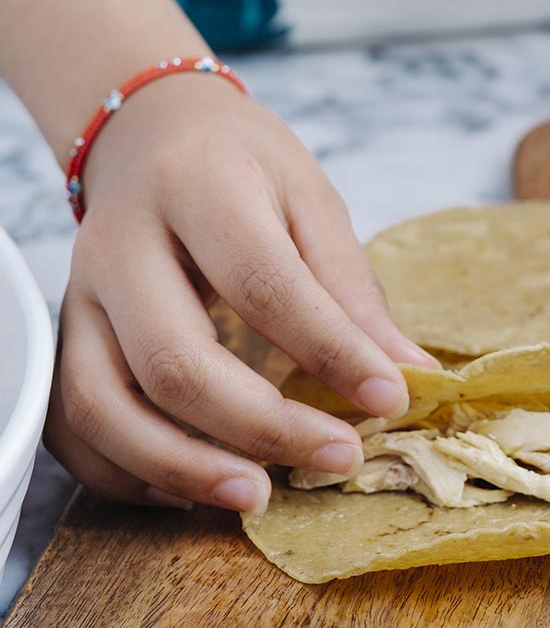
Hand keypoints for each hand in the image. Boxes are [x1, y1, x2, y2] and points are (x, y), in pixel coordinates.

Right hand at [44, 76, 435, 511]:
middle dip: (259, 426)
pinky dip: (121, 471)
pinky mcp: (64, 334)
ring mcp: (81, 295)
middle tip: (336, 458)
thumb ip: (350, 287)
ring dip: (181, 464)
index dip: (329, 350)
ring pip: (103, 403)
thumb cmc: (239, 166)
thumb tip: (407, 375)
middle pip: (174, 359)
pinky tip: (186, 489)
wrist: (149, 132)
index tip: (389, 398)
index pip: (262, 284)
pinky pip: (69, 423)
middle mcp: (121, 244)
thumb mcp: (309, 197)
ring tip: (256, 495)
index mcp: (196, 189)